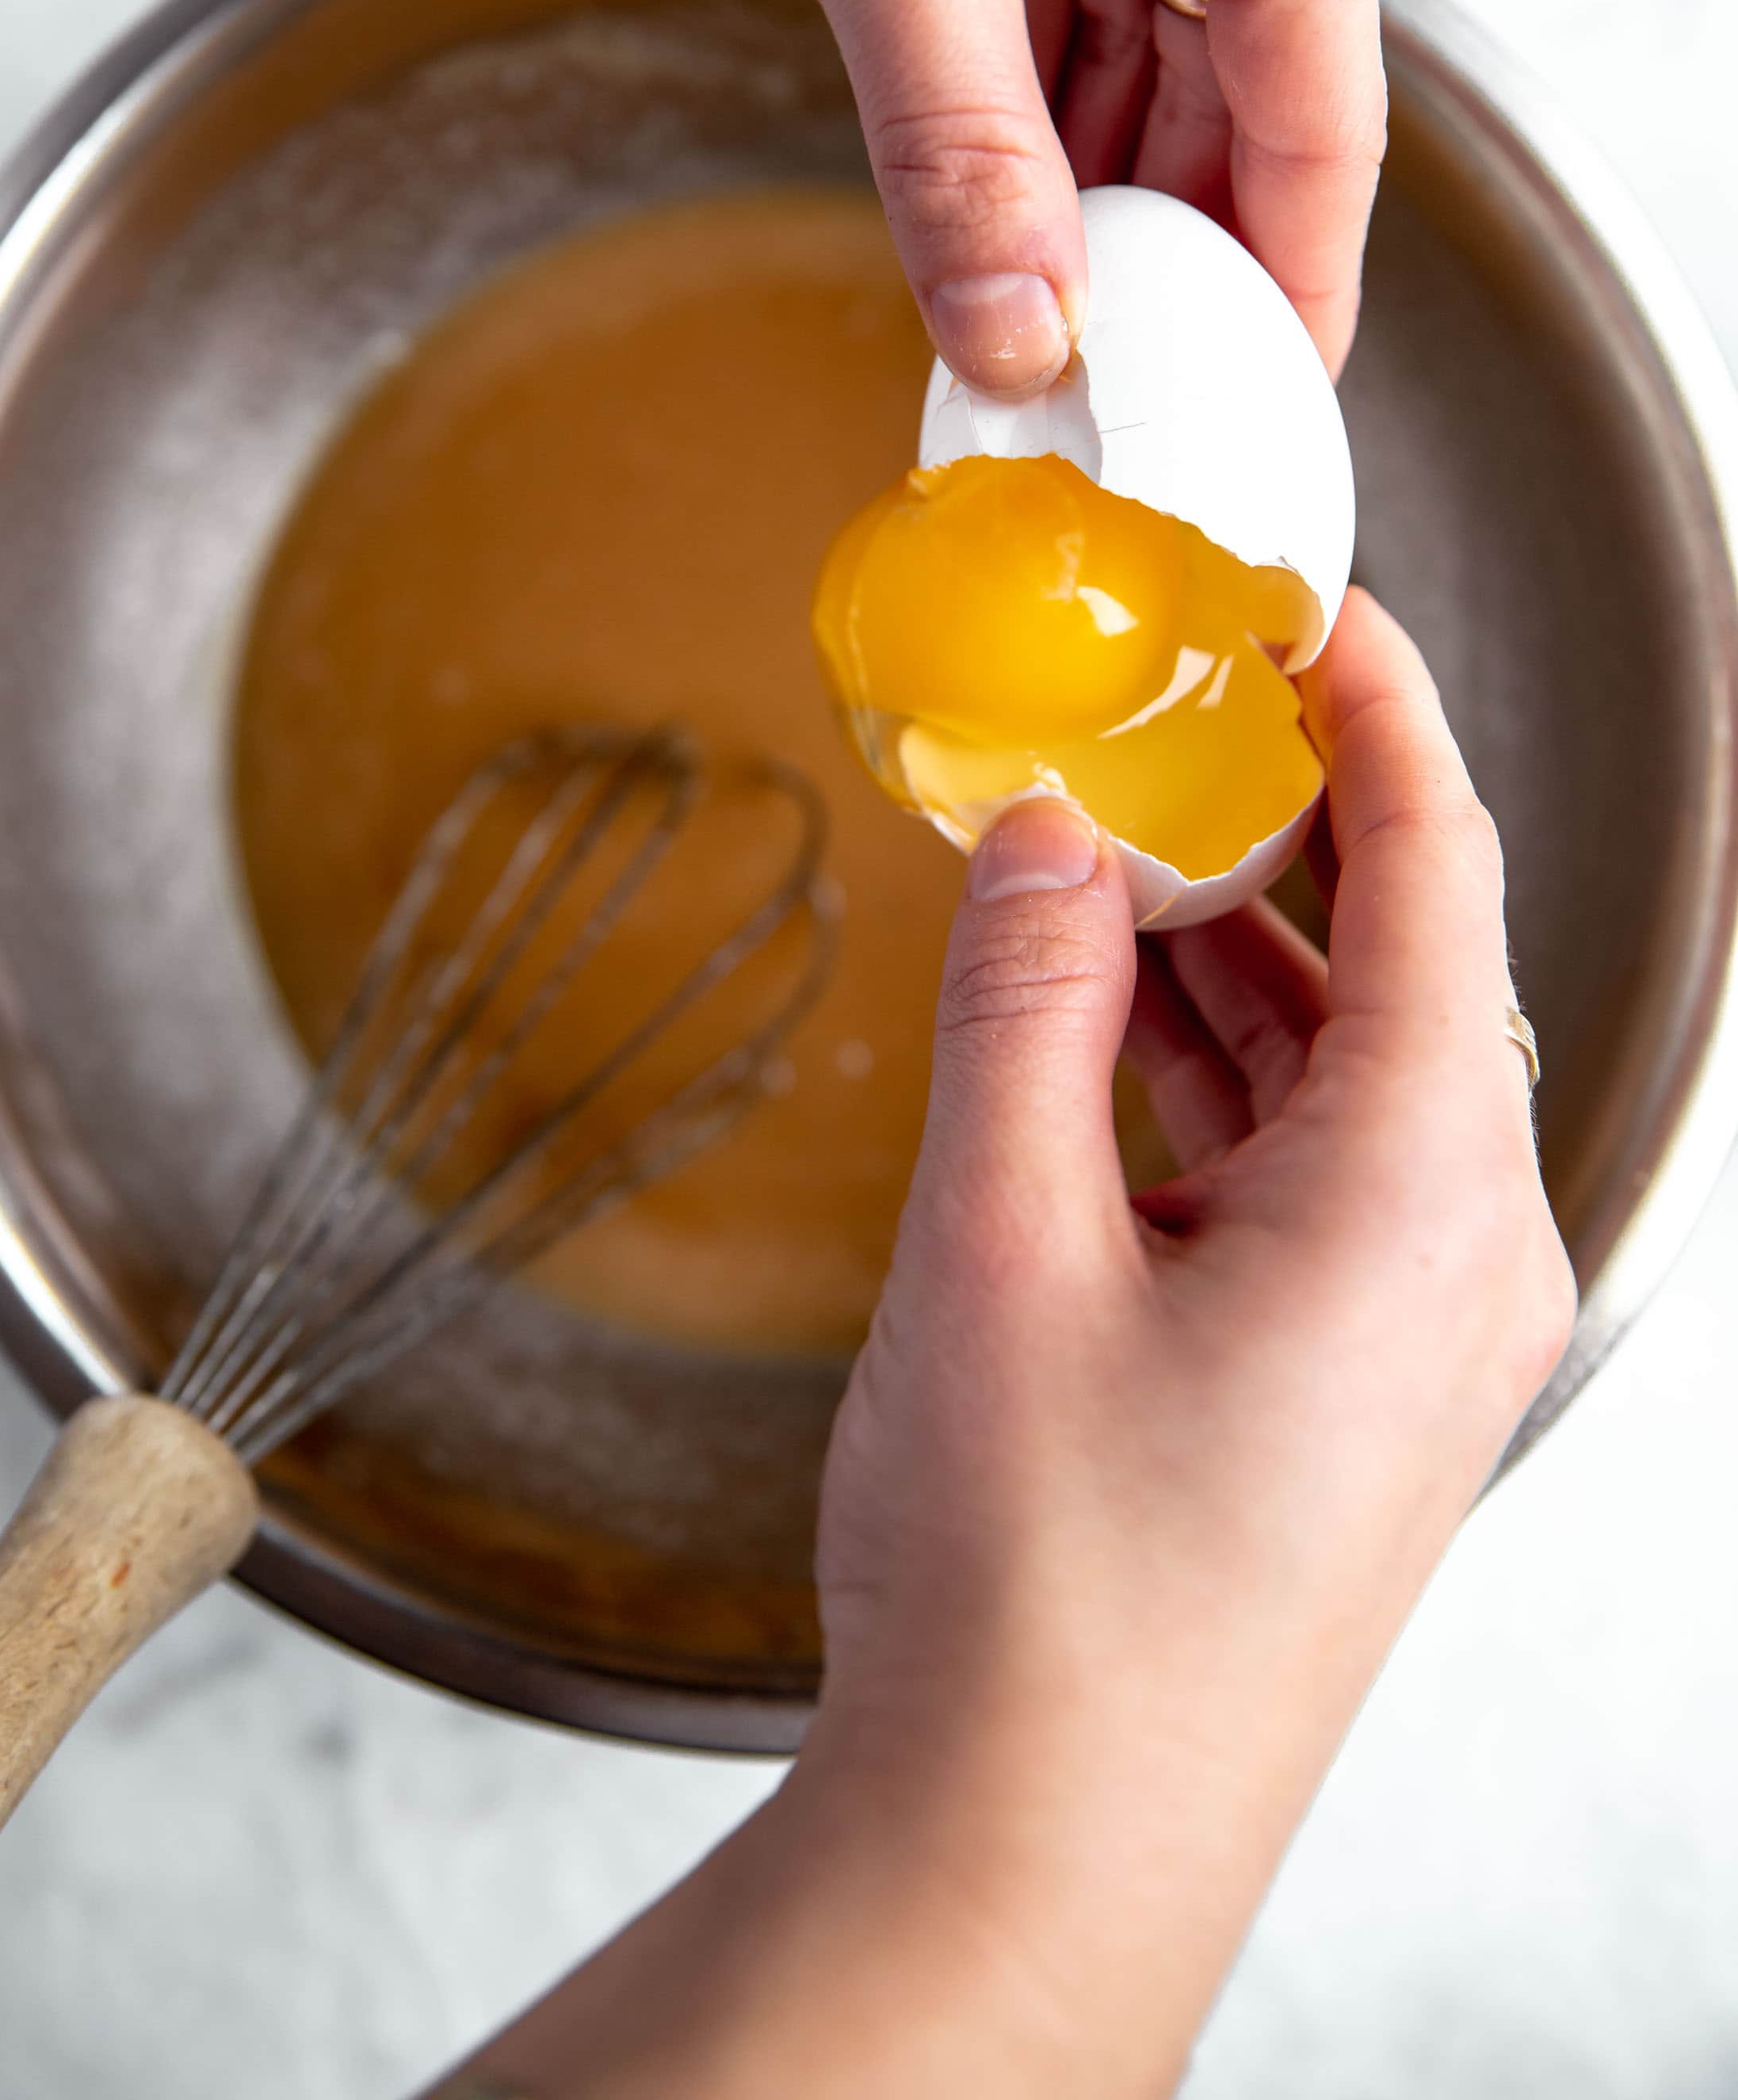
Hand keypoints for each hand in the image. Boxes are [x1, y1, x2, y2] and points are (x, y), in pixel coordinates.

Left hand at [397, 0, 1385, 387]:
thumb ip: (958, 143)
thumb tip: (1014, 332)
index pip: (1317, 128)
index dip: (1277, 302)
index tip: (1233, 434)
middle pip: (1245, 87)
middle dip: (1160, 247)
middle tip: (1086, 399)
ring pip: (1155, 30)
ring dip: (1085, 166)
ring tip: (1017, 313)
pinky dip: (1033, 68)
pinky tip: (983, 173)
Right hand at [806, 588, 1571, 2084]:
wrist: (1031, 1850)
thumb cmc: (1036, 1586)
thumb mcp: (994, 1241)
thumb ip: (1025, 998)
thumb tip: (1055, 823)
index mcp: (1422, 1200)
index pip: (1440, 871)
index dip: (1378, 708)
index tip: (1307, 603)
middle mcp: (1460, 1259)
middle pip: (1398, 964)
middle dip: (1271, 832)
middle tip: (1145, 723)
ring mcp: (1414, 1334)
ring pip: (1343, 1071)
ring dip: (1221, 963)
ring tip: (1087, 869)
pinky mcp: (1349, 1387)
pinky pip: (1307, 1170)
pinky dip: (1209, 1081)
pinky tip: (1090, 1036)